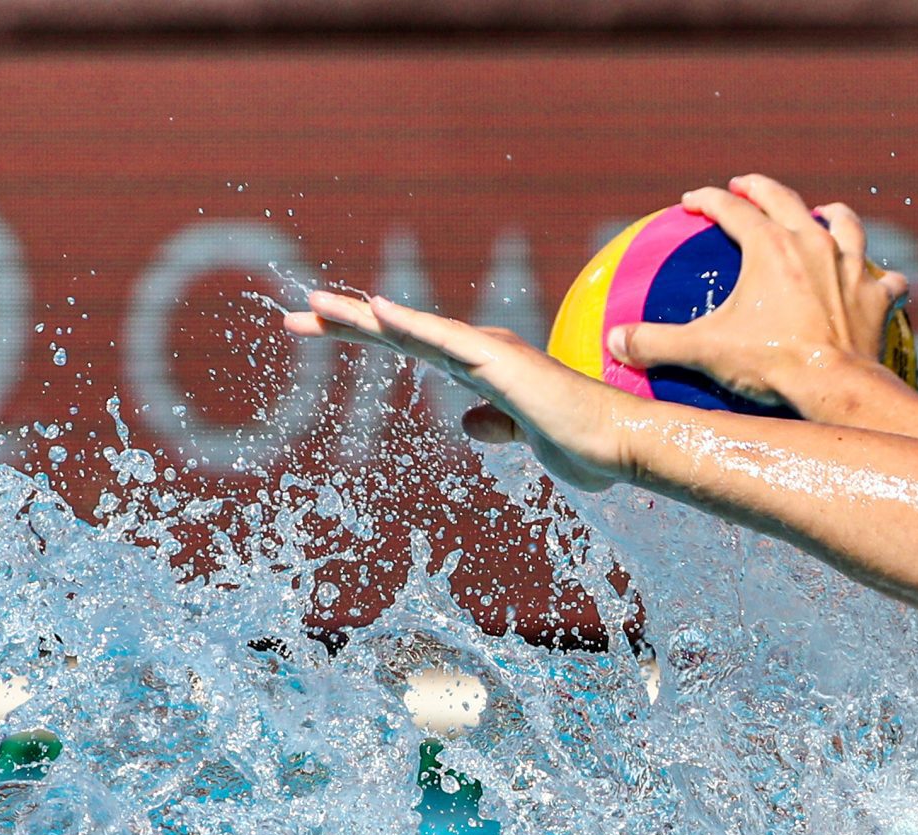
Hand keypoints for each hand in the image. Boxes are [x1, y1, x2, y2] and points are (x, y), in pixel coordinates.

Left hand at [284, 292, 627, 491]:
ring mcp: (490, 353)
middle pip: (401, 332)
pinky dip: (409, 324)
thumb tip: (468, 424)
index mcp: (484, 370)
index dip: (367, 337)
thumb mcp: (527, 438)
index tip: (319, 331)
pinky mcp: (501, 362)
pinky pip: (445, 340)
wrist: (620, 445)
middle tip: (297, 315)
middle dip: (347, 323)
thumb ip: (497, 426)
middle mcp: (482, 351)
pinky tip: (375, 310)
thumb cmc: (585, 445)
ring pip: (413, 330)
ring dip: (362, 317)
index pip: (413, 348)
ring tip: (313, 305)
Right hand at [606, 174, 909, 406]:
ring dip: (832, 216)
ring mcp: (850, 268)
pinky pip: (886, 279)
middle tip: (745, 187)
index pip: (731, 208)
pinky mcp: (876, 298)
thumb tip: (615, 342)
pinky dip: (880, 278)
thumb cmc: (770, 365)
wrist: (834, 389)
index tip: (692, 202)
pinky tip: (877, 282)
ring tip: (823, 215)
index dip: (708, 200)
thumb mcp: (704, 352)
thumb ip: (656, 343)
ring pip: (845, 223)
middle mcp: (812, 243)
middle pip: (784, 199)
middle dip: (760, 188)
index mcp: (769, 246)